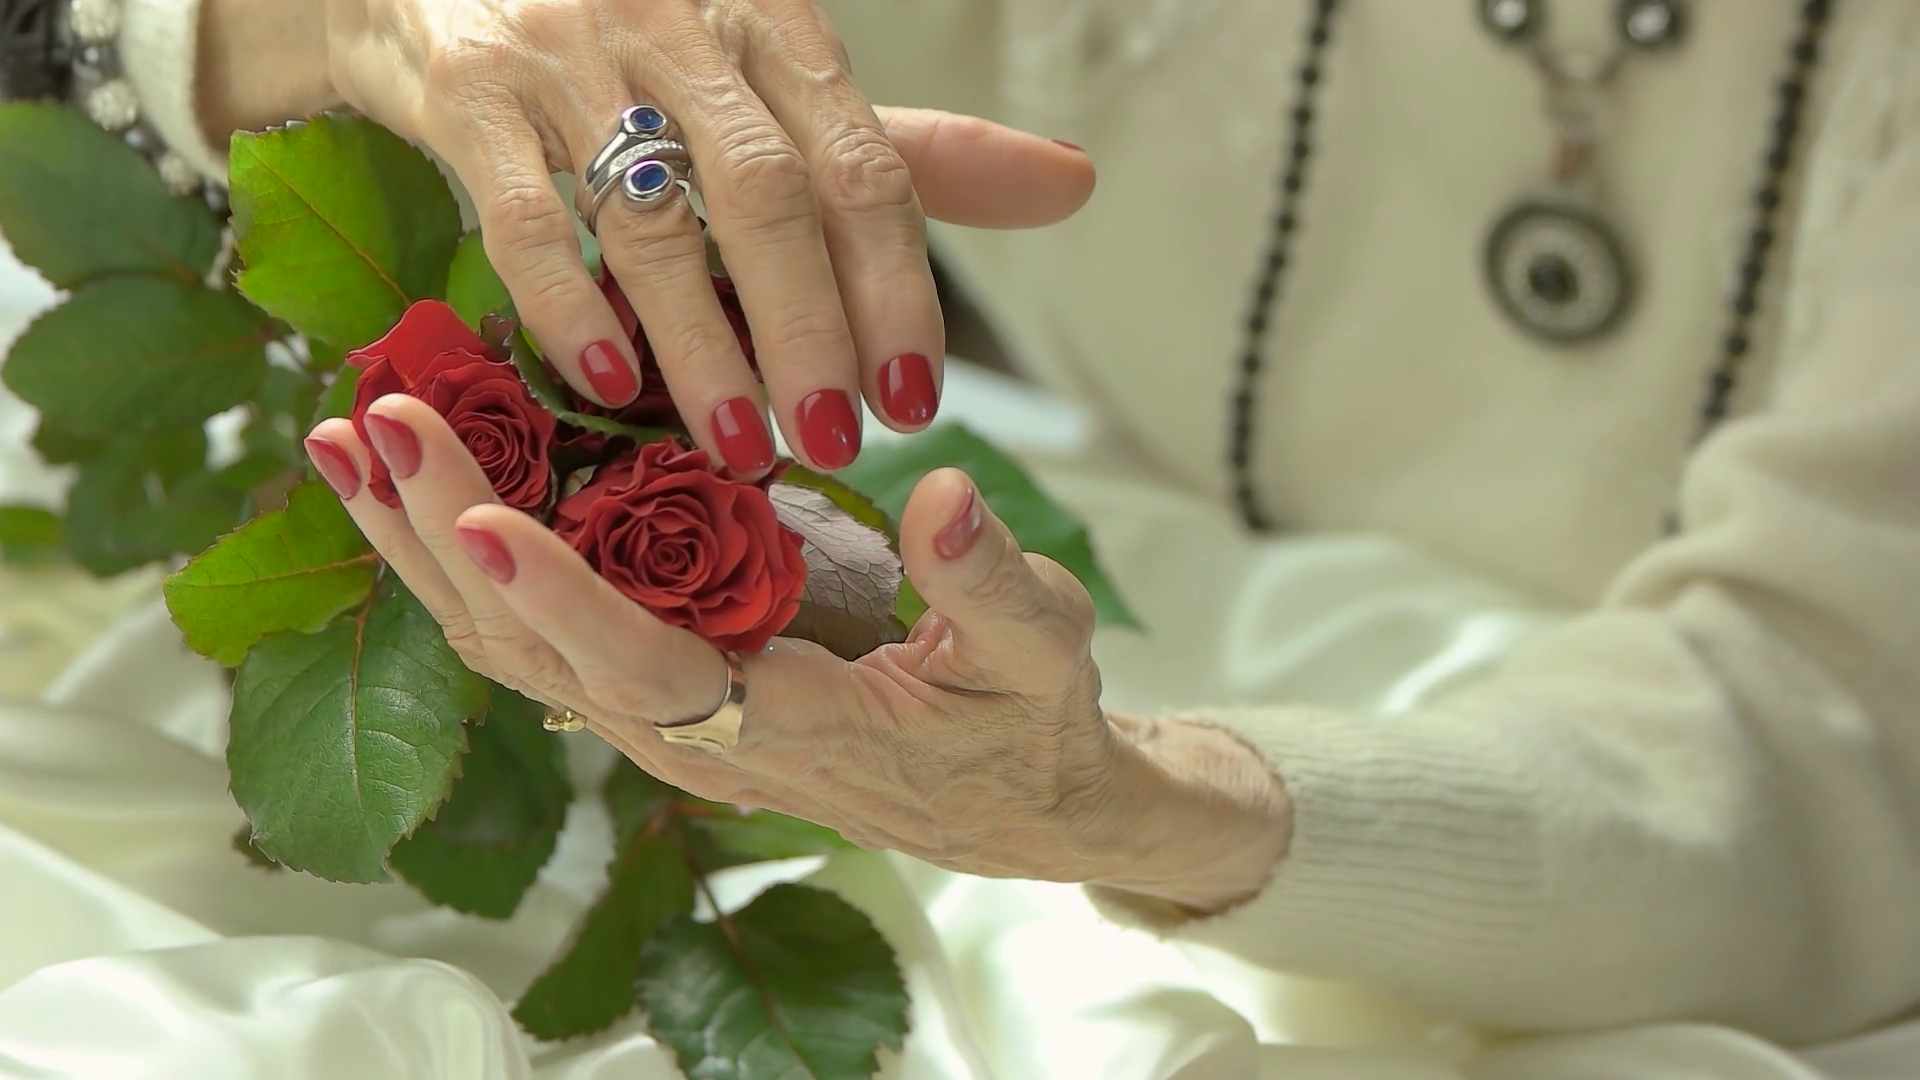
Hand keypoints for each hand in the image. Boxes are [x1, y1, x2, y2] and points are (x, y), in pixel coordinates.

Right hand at [198, 0, 1094, 474]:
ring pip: (657, 218)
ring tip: (744, 444)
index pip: (865, 166)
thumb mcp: (776, 82)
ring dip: (709, 346)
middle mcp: (683, 23)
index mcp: (775, 22)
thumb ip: (908, 148)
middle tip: (835, 443)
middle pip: (771, 196)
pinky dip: (573, 308)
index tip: (916, 400)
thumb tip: (1067, 185)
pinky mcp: (466, 88)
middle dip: (814, 333)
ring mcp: (568, 49)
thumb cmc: (631, 45)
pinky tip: (612, 386)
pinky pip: (526, 216)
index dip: (900, 290)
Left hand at [305, 396, 1287, 903]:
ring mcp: (667, 716)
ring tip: (351, 445)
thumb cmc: (1022, 723)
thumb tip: (942, 492)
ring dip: (424, 548)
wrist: (1005, 804)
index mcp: (792, 726)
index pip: (656, 670)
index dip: (563, 600)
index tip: (481, 517)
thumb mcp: (1041, 648)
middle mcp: (702, 735)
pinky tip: (422, 482)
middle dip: (448, 539)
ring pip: (512, 650)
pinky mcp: (656, 684)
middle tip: (381, 422)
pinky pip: (537, 632)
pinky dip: (465, 557)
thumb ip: (989, 580)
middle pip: (541, 655)